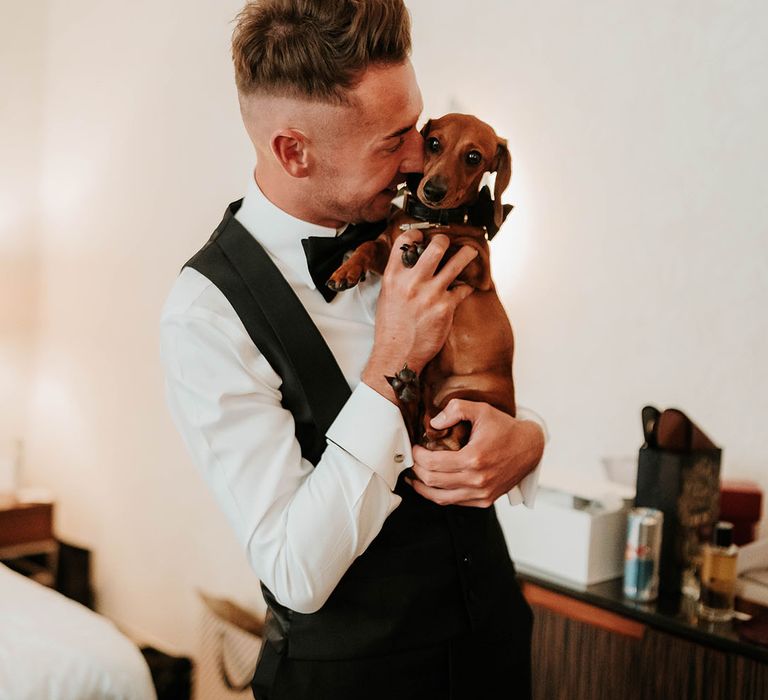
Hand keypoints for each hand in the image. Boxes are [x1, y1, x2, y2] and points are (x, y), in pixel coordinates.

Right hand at [362, 231, 475, 400]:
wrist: (397, 354)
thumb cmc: (391, 328)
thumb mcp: (386, 295)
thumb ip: (399, 276)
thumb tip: (411, 262)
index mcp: (394, 276)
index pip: (406, 241)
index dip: (418, 234)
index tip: (424, 237)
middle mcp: (412, 282)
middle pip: (437, 245)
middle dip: (446, 241)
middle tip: (449, 244)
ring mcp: (431, 293)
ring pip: (458, 261)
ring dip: (467, 255)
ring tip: (471, 252)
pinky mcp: (446, 307)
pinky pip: (464, 288)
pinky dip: (466, 287)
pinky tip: (465, 288)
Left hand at [407, 399, 544, 506]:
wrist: (529, 448)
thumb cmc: (504, 428)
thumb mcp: (481, 410)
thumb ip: (456, 409)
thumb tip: (434, 423)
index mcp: (474, 458)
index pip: (432, 463)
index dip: (417, 456)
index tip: (414, 447)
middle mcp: (477, 480)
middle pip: (433, 481)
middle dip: (416, 470)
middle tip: (411, 460)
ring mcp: (481, 494)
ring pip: (440, 498)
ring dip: (423, 487)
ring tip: (413, 477)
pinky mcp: (485, 501)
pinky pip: (454, 502)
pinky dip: (438, 494)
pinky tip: (431, 485)